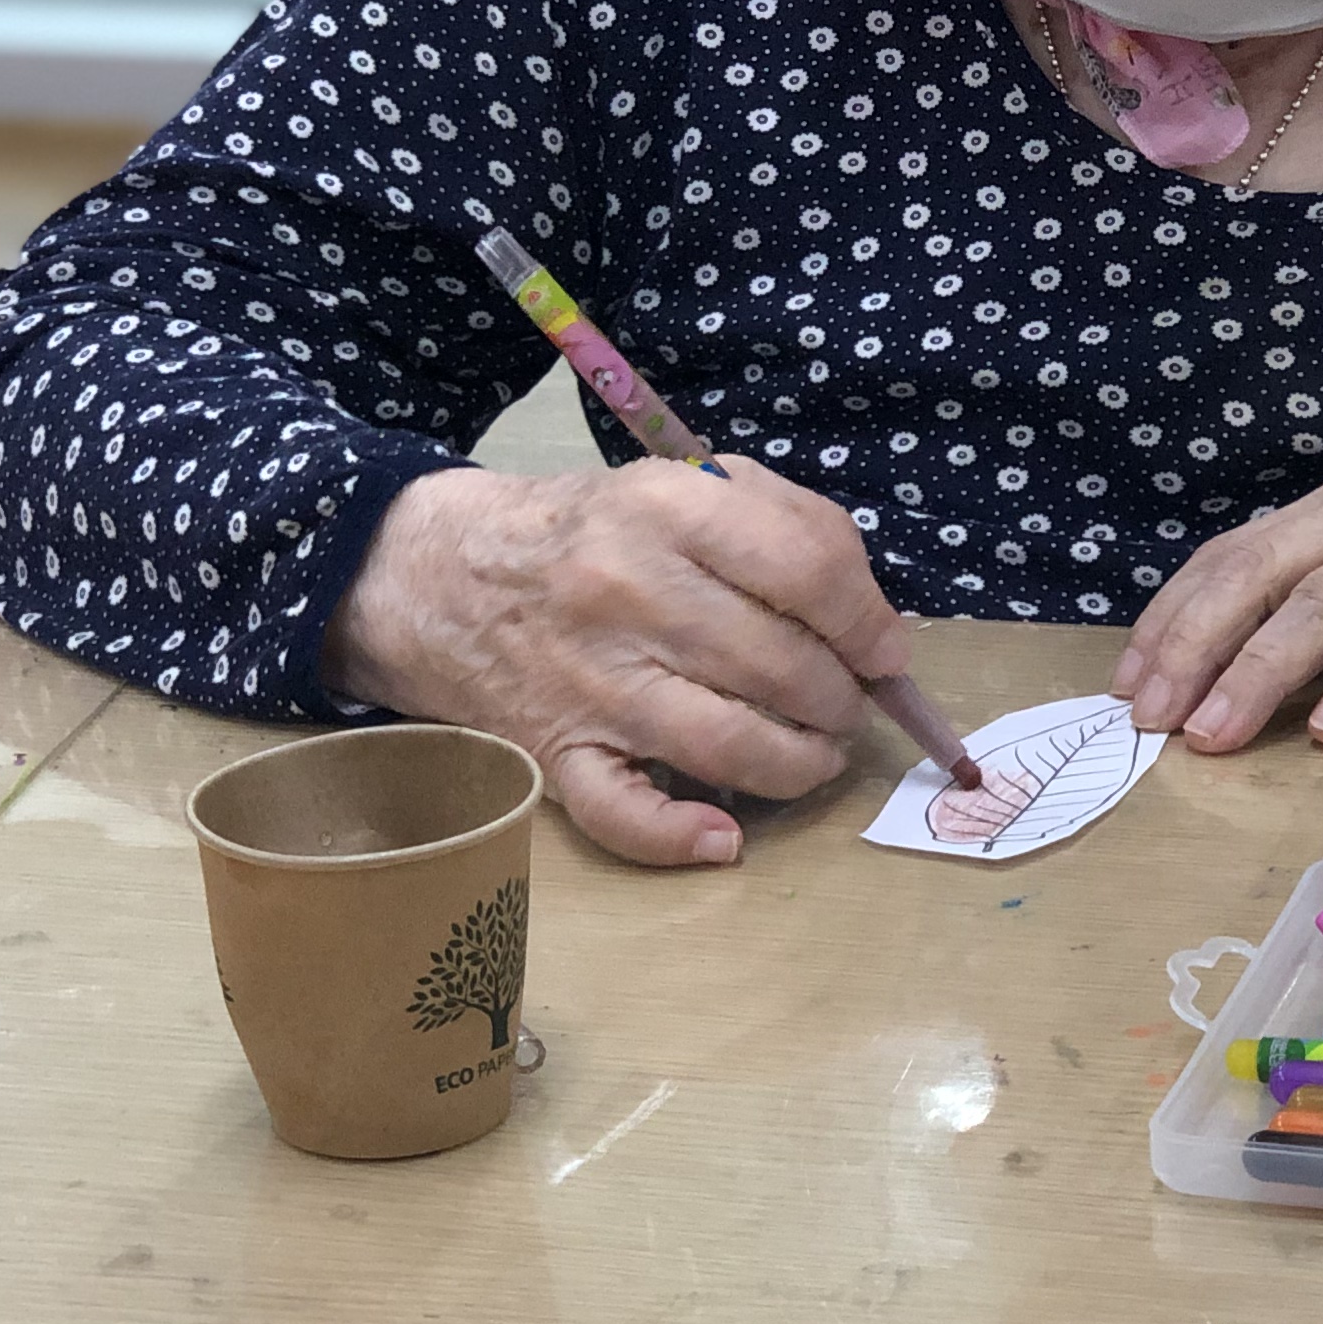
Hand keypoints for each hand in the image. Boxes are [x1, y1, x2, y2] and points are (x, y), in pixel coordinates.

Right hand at [326, 460, 910, 867]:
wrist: (439, 576)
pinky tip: (725, 835)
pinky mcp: (554, 752)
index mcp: (665, 508)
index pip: (805, 570)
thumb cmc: (592, 533)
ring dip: (800, 764)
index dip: (867, 623)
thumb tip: (870, 622)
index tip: (883, 653)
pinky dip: (683, 838)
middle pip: (779, 666)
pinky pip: (624, 815)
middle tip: (845, 706)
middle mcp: (626, 593)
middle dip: (840, 700)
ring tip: (815, 755)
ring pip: (727, 745)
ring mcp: (588, 681)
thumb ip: (786, 525)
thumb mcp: (682, 485)